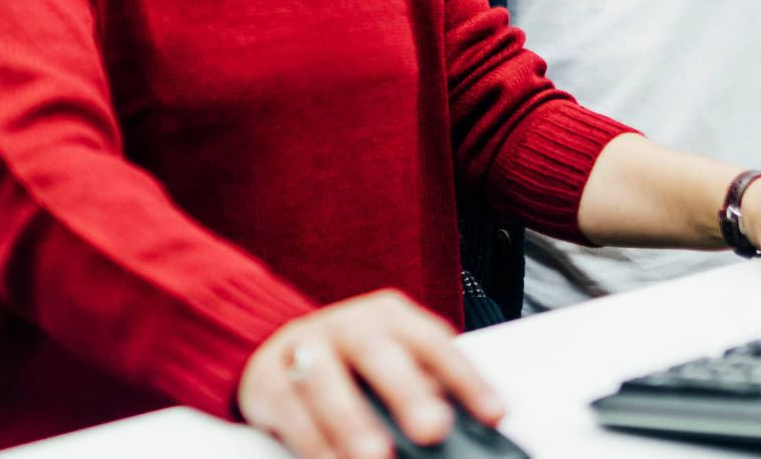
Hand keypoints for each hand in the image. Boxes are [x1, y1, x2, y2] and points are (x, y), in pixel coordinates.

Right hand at [238, 290, 501, 458]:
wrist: (273, 347)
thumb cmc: (352, 362)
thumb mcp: (395, 361)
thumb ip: (428, 386)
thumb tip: (471, 426)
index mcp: (391, 316)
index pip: (436, 343)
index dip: (467, 379)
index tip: (495, 415)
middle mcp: (349, 325)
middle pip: (379, 354)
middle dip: (407, 394)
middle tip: (433, 431)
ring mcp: (304, 347)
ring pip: (325, 382)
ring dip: (351, 424)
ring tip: (375, 458)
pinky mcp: (266, 380)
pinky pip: (292, 413)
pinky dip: (314, 443)